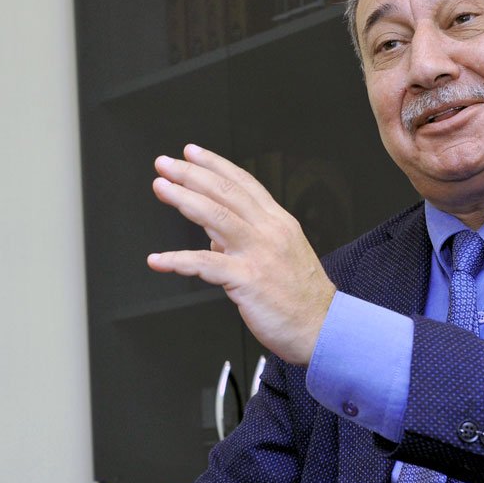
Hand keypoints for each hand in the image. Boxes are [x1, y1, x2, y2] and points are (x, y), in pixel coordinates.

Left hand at [148, 144, 335, 364]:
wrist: (324, 329)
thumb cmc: (302, 299)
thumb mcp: (281, 256)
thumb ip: (247, 242)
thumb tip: (216, 237)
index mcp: (278, 223)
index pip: (242, 183)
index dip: (214, 164)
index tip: (191, 153)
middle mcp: (269, 232)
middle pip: (225, 192)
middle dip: (191, 173)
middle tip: (165, 164)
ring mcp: (259, 254)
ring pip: (216, 216)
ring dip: (184, 199)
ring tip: (161, 188)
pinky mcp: (248, 280)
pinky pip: (206, 265)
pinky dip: (179, 260)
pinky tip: (158, 259)